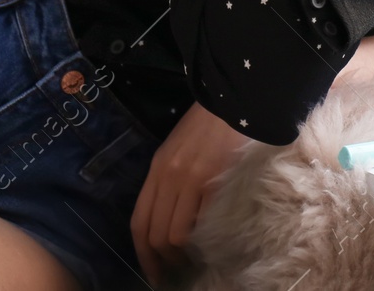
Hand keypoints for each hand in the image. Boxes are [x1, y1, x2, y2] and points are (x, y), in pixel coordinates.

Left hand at [130, 99, 250, 281]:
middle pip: (155, 234)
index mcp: (157, 170)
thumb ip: (170, 180)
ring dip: (182, 256)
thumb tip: (170, 217)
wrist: (233, 100)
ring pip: (174, 235)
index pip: (139, 222)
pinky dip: (202, 240)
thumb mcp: (177, 150)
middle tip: (175, 274)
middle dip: (162, 262)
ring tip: (193, 263)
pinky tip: (211, 245)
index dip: (143, 254)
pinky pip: (200, 223)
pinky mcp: (213, 182)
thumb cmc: (207, 125)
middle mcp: (168, 178)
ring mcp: (190, 181)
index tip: (153, 272)